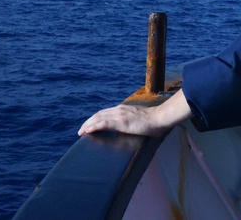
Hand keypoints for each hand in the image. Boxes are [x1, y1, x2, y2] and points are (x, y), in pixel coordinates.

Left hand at [77, 89, 191, 136]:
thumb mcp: (139, 119)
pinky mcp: (121, 122)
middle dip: (88, 122)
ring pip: (98, 118)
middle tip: (80, 130)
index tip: (88, 125)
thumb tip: (131, 127)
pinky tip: (88, 131)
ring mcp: (120, 115)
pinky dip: (94, 127)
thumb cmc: (153, 120)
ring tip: (80, 132)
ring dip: (88, 125)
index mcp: (122, 109)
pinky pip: (103, 124)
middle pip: (98, 114)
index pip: (104, 113)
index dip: (95, 118)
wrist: (160, 118)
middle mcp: (119, 110)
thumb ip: (132, 121)